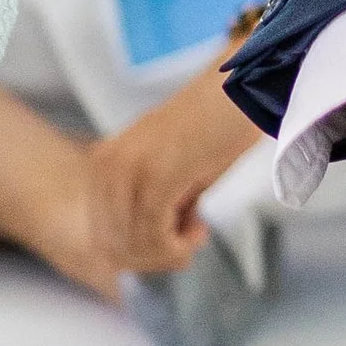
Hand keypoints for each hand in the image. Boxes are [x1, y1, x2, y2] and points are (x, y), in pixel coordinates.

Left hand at [85, 70, 267, 276]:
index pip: (102, 237)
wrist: (243, 88)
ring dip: (168, 253)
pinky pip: (153, 237)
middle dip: (154, 258)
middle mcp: (106, 167)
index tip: (175, 239)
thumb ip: (148, 206)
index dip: (141, 254)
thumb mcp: (170, 171)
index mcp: (103, 165)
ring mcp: (128, 171)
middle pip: (112, 248)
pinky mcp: (156, 176)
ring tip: (197, 227)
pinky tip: (199, 226)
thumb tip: (143, 254)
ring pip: (132, 248)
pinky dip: (177, 247)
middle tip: (189, 238)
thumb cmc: (216, 128)